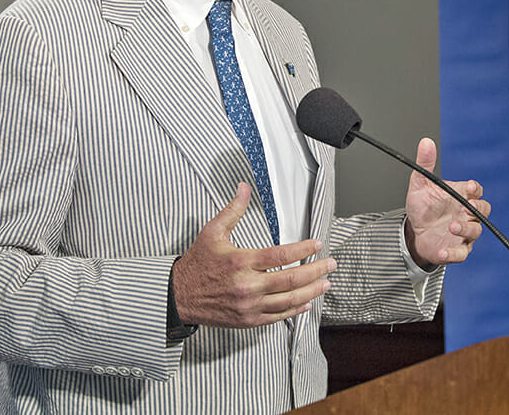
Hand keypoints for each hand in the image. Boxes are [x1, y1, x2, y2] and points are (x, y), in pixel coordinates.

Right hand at [172, 182, 335, 327]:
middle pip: (291, 280)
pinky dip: (294, 310)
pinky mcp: (247, 320)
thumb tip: (244, 188)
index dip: (303, 249)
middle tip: (330, 264)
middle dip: (316, 271)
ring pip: (288, 301)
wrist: (178, 296)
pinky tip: (305, 303)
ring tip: (325, 283)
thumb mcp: (212, 232)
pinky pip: (277, 317)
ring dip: (311, 292)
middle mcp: (247, 286)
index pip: (281, 256)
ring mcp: (248, 306)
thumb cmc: (197, 264)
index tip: (316, 244)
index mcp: (240, 262)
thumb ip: (233, 210)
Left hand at [404, 137, 489, 266]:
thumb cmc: (422, 206)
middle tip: (467, 207)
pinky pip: (461, 253)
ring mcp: (463, 232)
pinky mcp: (456, 249)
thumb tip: (425, 142)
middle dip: (478, 208)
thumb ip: (425, 164)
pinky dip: (454, 253)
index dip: (474, 189)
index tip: (468, 187)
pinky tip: (442, 251)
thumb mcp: (420, 184)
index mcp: (460, 196)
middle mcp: (465, 214)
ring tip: (451, 226)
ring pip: (476, 231)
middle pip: (483, 210)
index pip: (475, 190)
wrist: (413, 231)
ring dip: (466, 229)